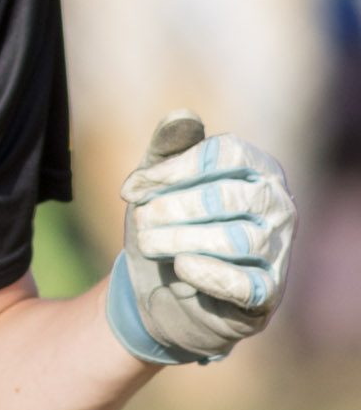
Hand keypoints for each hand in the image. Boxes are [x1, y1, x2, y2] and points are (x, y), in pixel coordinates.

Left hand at [104, 110, 297, 365]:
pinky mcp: (266, 295)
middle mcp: (279, 207)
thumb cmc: (166, 223)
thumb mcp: (158, 182)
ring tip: (148, 243)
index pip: (227, 154)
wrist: (160, 289)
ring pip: (238, 239)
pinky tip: (181, 267)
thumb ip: (168, 148)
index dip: (174, 169)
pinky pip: (247, 284)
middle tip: (140, 219)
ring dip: (182, 239)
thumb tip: (184, 115)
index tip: (130, 189)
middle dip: (175, 207)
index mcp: (258, 170)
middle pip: (231, 197)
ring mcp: (278, 251)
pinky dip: (210, 274)